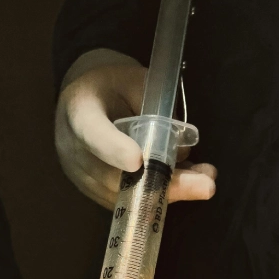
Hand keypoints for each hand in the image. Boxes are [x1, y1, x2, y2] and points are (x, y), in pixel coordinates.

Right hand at [55, 49, 216, 208]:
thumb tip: (182, 146)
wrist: (83, 100)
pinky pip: (127, 200)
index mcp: (79, 111)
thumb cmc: (111, 85)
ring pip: (124, 195)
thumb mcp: (133, 78)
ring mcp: (82, 176)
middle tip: (202, 185)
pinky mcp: (95, 192)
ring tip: (204, 183)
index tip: (137, 161)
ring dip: (167, 193)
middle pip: (114, 176)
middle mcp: (74, 150)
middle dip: (161, 183)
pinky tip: (188, 185)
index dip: (113, 150)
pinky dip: (159, 196)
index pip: (92, 132)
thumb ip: (155, 106)